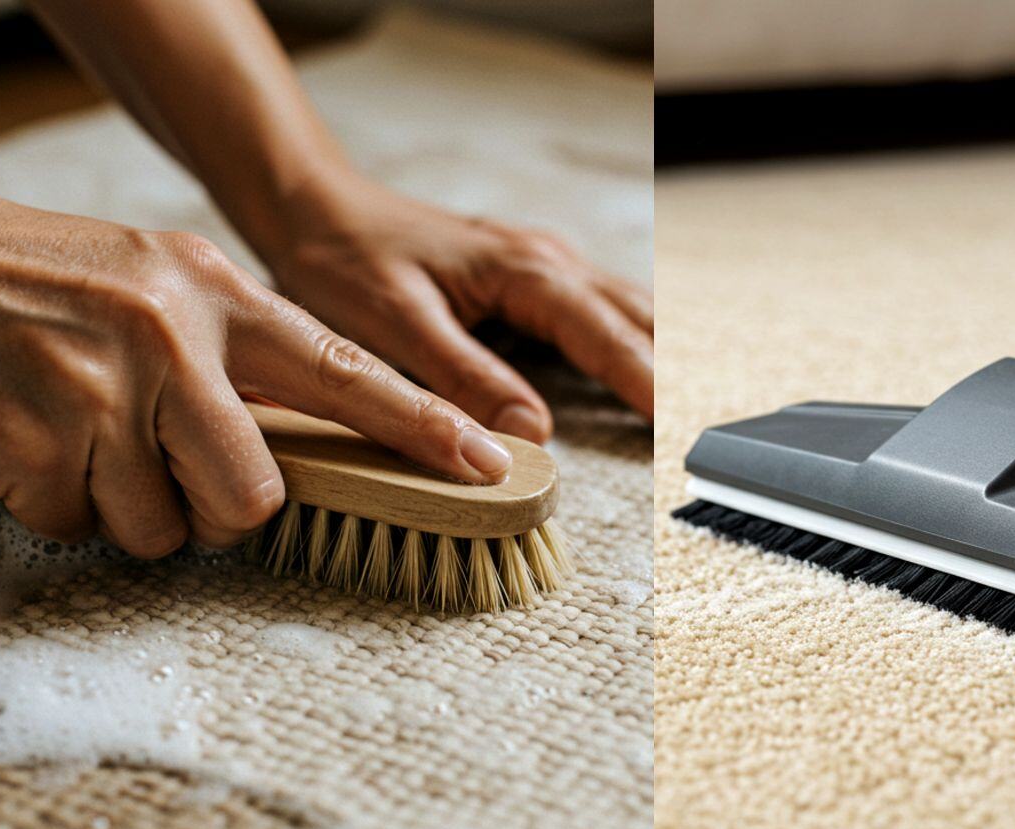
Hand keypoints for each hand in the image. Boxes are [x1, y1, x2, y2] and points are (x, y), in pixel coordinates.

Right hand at [0, 157, 514, 556]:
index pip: (344, 370)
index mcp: (215, 293)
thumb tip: (291, 445)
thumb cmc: (32, 281)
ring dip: (125, 507)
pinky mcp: (35, 438)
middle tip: (173, 473)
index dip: (422, 425)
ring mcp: (103, 389)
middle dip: (225, 512)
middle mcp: (172, 337)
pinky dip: (54, 503)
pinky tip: (25, 438)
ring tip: (78, 433)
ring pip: (164, 527)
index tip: (489, 464)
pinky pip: (79, 527)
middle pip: (257, 493)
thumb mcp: (150, 285)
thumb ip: (227, 352)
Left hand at [258, 174, 652, 443]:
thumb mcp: (398, 325)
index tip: (678, 431)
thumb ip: (466, 379)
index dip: (646, 385)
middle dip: (671, 374)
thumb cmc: (346, 258)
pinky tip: (639, 369)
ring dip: (657, 356)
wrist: (314, 208)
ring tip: (687, 410)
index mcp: (524, 271)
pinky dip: (628, 343)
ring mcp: (543, 266)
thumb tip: (532, 433)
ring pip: (626, 313)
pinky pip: (600, 311)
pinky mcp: (530, 279)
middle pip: (635, 321)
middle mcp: (547, 262)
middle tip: (700, 435)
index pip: (607, 335)